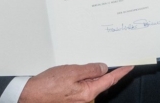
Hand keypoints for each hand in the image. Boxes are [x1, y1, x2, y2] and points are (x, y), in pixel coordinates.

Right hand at [18, 63, 132, 102]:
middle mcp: (86, 99)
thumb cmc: (48, 86)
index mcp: (88, 93)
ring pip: (91, 83)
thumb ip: (90, 69)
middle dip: (105, 72)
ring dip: (91, 74)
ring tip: (83, 66)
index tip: (129, 66)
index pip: (110, 80)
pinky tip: (77, 72)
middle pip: (101, 82)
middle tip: (107, 60)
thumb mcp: (71, 72)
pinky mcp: (72, 97)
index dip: (120, 72)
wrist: (30, 96)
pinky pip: (83, 85)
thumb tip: (103, 68)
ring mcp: (79, 99)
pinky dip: (83, 77)